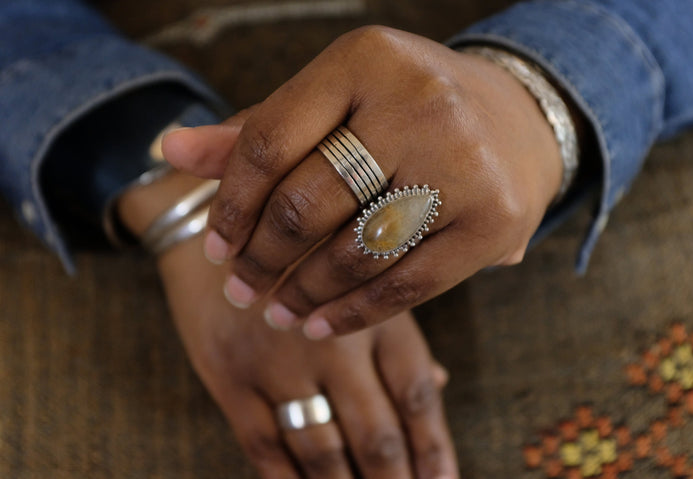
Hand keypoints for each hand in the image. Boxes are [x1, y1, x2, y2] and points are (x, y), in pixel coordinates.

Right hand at [157, 235, 457, 477]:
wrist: (213, 230)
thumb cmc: (300, 255)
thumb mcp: (356, 277)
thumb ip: (396, 332)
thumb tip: (439, 384)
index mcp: (372, 314)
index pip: (414, 393)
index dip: (433, 446)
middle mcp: (331, 342)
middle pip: (374, 432)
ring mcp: (278, 363)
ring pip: (322, 449)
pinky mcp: (230, 377)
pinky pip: (263, 446)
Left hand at [163, 26, 562, 338]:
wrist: (520, 119)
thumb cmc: (409, 109)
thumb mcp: (337, 100)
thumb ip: (258, 129)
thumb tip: (169, 150)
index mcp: (366, 59)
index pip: (268, 141)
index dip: (231, 205)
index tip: (215, 249)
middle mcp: (419, 104)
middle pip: (308, 203)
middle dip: (262, 260)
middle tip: (241, 290)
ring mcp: (463, 164)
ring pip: (354, 252)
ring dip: (304, 294)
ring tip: (278, 313)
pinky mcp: (495, 221)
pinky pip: (406, 284)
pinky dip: (355, 313)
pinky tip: (324, 323)